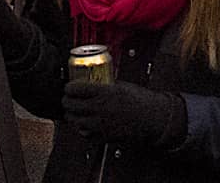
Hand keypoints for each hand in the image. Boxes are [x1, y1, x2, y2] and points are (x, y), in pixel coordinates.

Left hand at [61, 81, 186, 147]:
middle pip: (72, 105)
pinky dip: (81, 129)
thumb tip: (94, 83)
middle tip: (67, 99)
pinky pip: (86, 134)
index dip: (68, 87)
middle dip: (66, 102)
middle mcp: (100, 109)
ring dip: (71, 116)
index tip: (68, 87)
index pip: (76, 89)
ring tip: (72, 112)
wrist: (153, 119)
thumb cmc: (141, 101)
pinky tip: (83, 124)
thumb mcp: (122, 86)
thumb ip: (106, 86)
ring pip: (75, 121)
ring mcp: (101, 124)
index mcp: (104, 93)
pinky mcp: (104, 137)